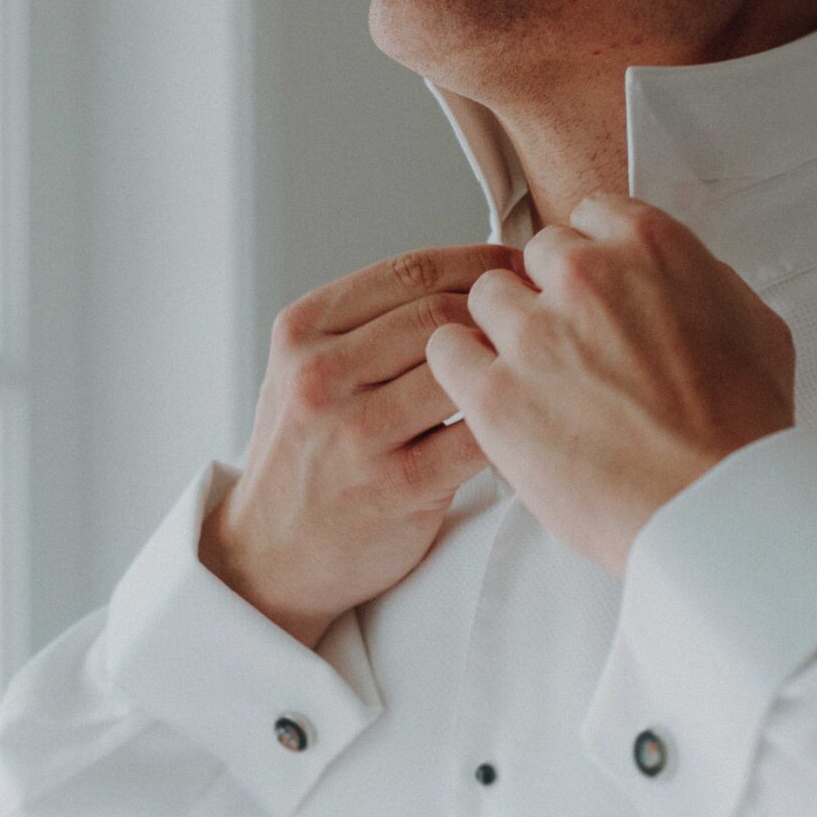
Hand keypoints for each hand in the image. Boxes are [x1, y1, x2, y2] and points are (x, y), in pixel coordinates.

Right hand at [199, 241, 525, 646]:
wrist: (268, 554)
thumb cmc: (307, 453)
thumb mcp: (307, 369)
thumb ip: (370, 323)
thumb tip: (475, 275)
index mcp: (303, 329)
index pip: (410, 271)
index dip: (480, 262)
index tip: (522, 267)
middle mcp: (321, 373)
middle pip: (440, 313)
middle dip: (504, 309)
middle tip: (548, 314)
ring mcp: (356, 430)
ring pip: (461, 368)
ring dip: (510, 363)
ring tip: (543, 366)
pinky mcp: (396, 485)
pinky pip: (477, 435)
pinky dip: (510, 422)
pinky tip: (528, 421)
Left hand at [423, 193, 794, 577]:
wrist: (714, 507)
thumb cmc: (741, 432)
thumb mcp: (755, 327)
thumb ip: (706, 282)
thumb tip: (682, 277)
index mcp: (651, 248)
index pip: (590, 216)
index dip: (591, 258)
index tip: (593, 289)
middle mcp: (587, 276)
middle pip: (535, 255)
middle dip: (549, 294)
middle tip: (569, 342)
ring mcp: (535, 333)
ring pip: (486, 297)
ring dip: (504, 329)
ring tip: (531, 374)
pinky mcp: (496, 392)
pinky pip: (447, 348)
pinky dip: (461, 365)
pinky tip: (486, 389)